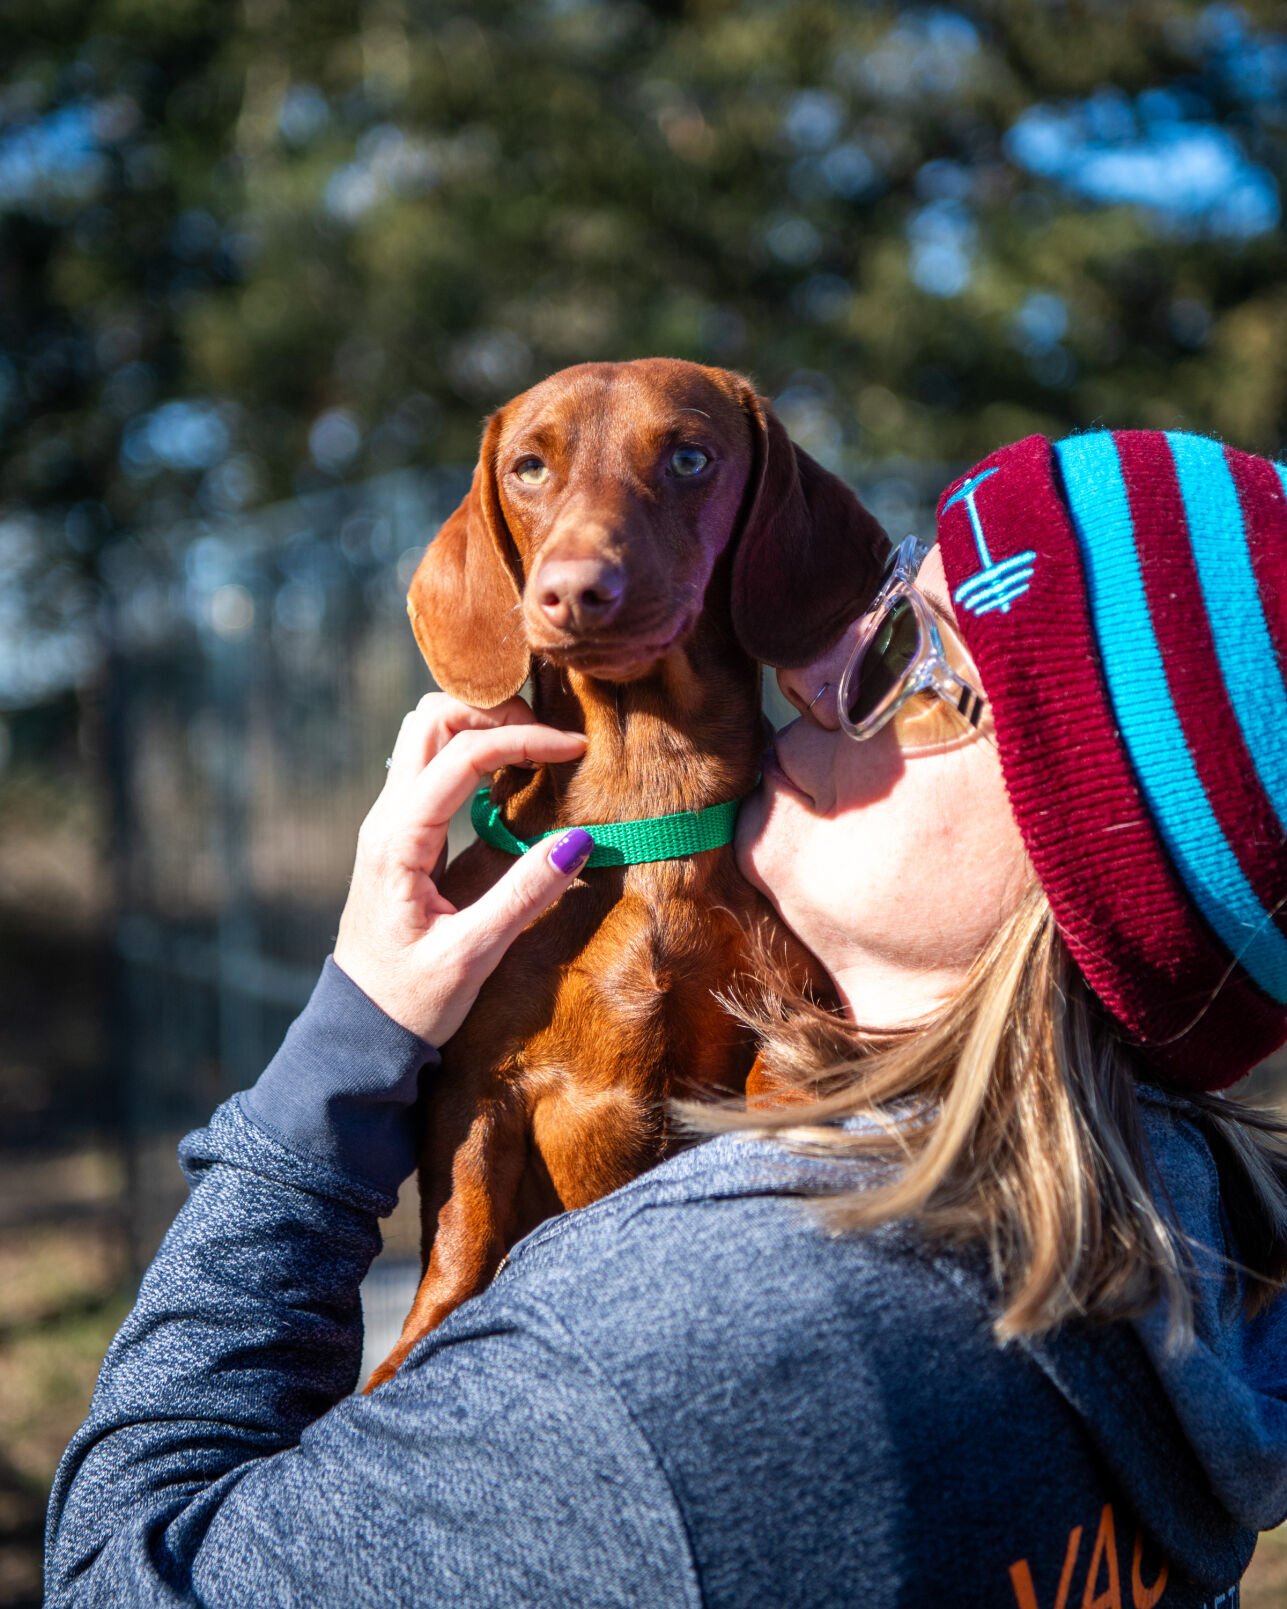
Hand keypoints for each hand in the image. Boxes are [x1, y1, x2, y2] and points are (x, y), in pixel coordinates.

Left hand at [333, 693, 589, 1043]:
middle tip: (547, 738)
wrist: (360, 1029)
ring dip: (480, 728)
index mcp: (397, 841)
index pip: (462, 755)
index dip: (522, 739)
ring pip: (428, 736)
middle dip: (491, 712)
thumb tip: (579, 840)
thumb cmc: (410, 1001)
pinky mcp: (403, 837)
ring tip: (535, 751)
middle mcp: (386, 820)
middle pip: (430, 720)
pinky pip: (434, 768)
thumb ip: (525, 894)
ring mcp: (391, 824)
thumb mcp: (473, 955)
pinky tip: (512, 779)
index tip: (574, 748)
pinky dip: (474, 754)